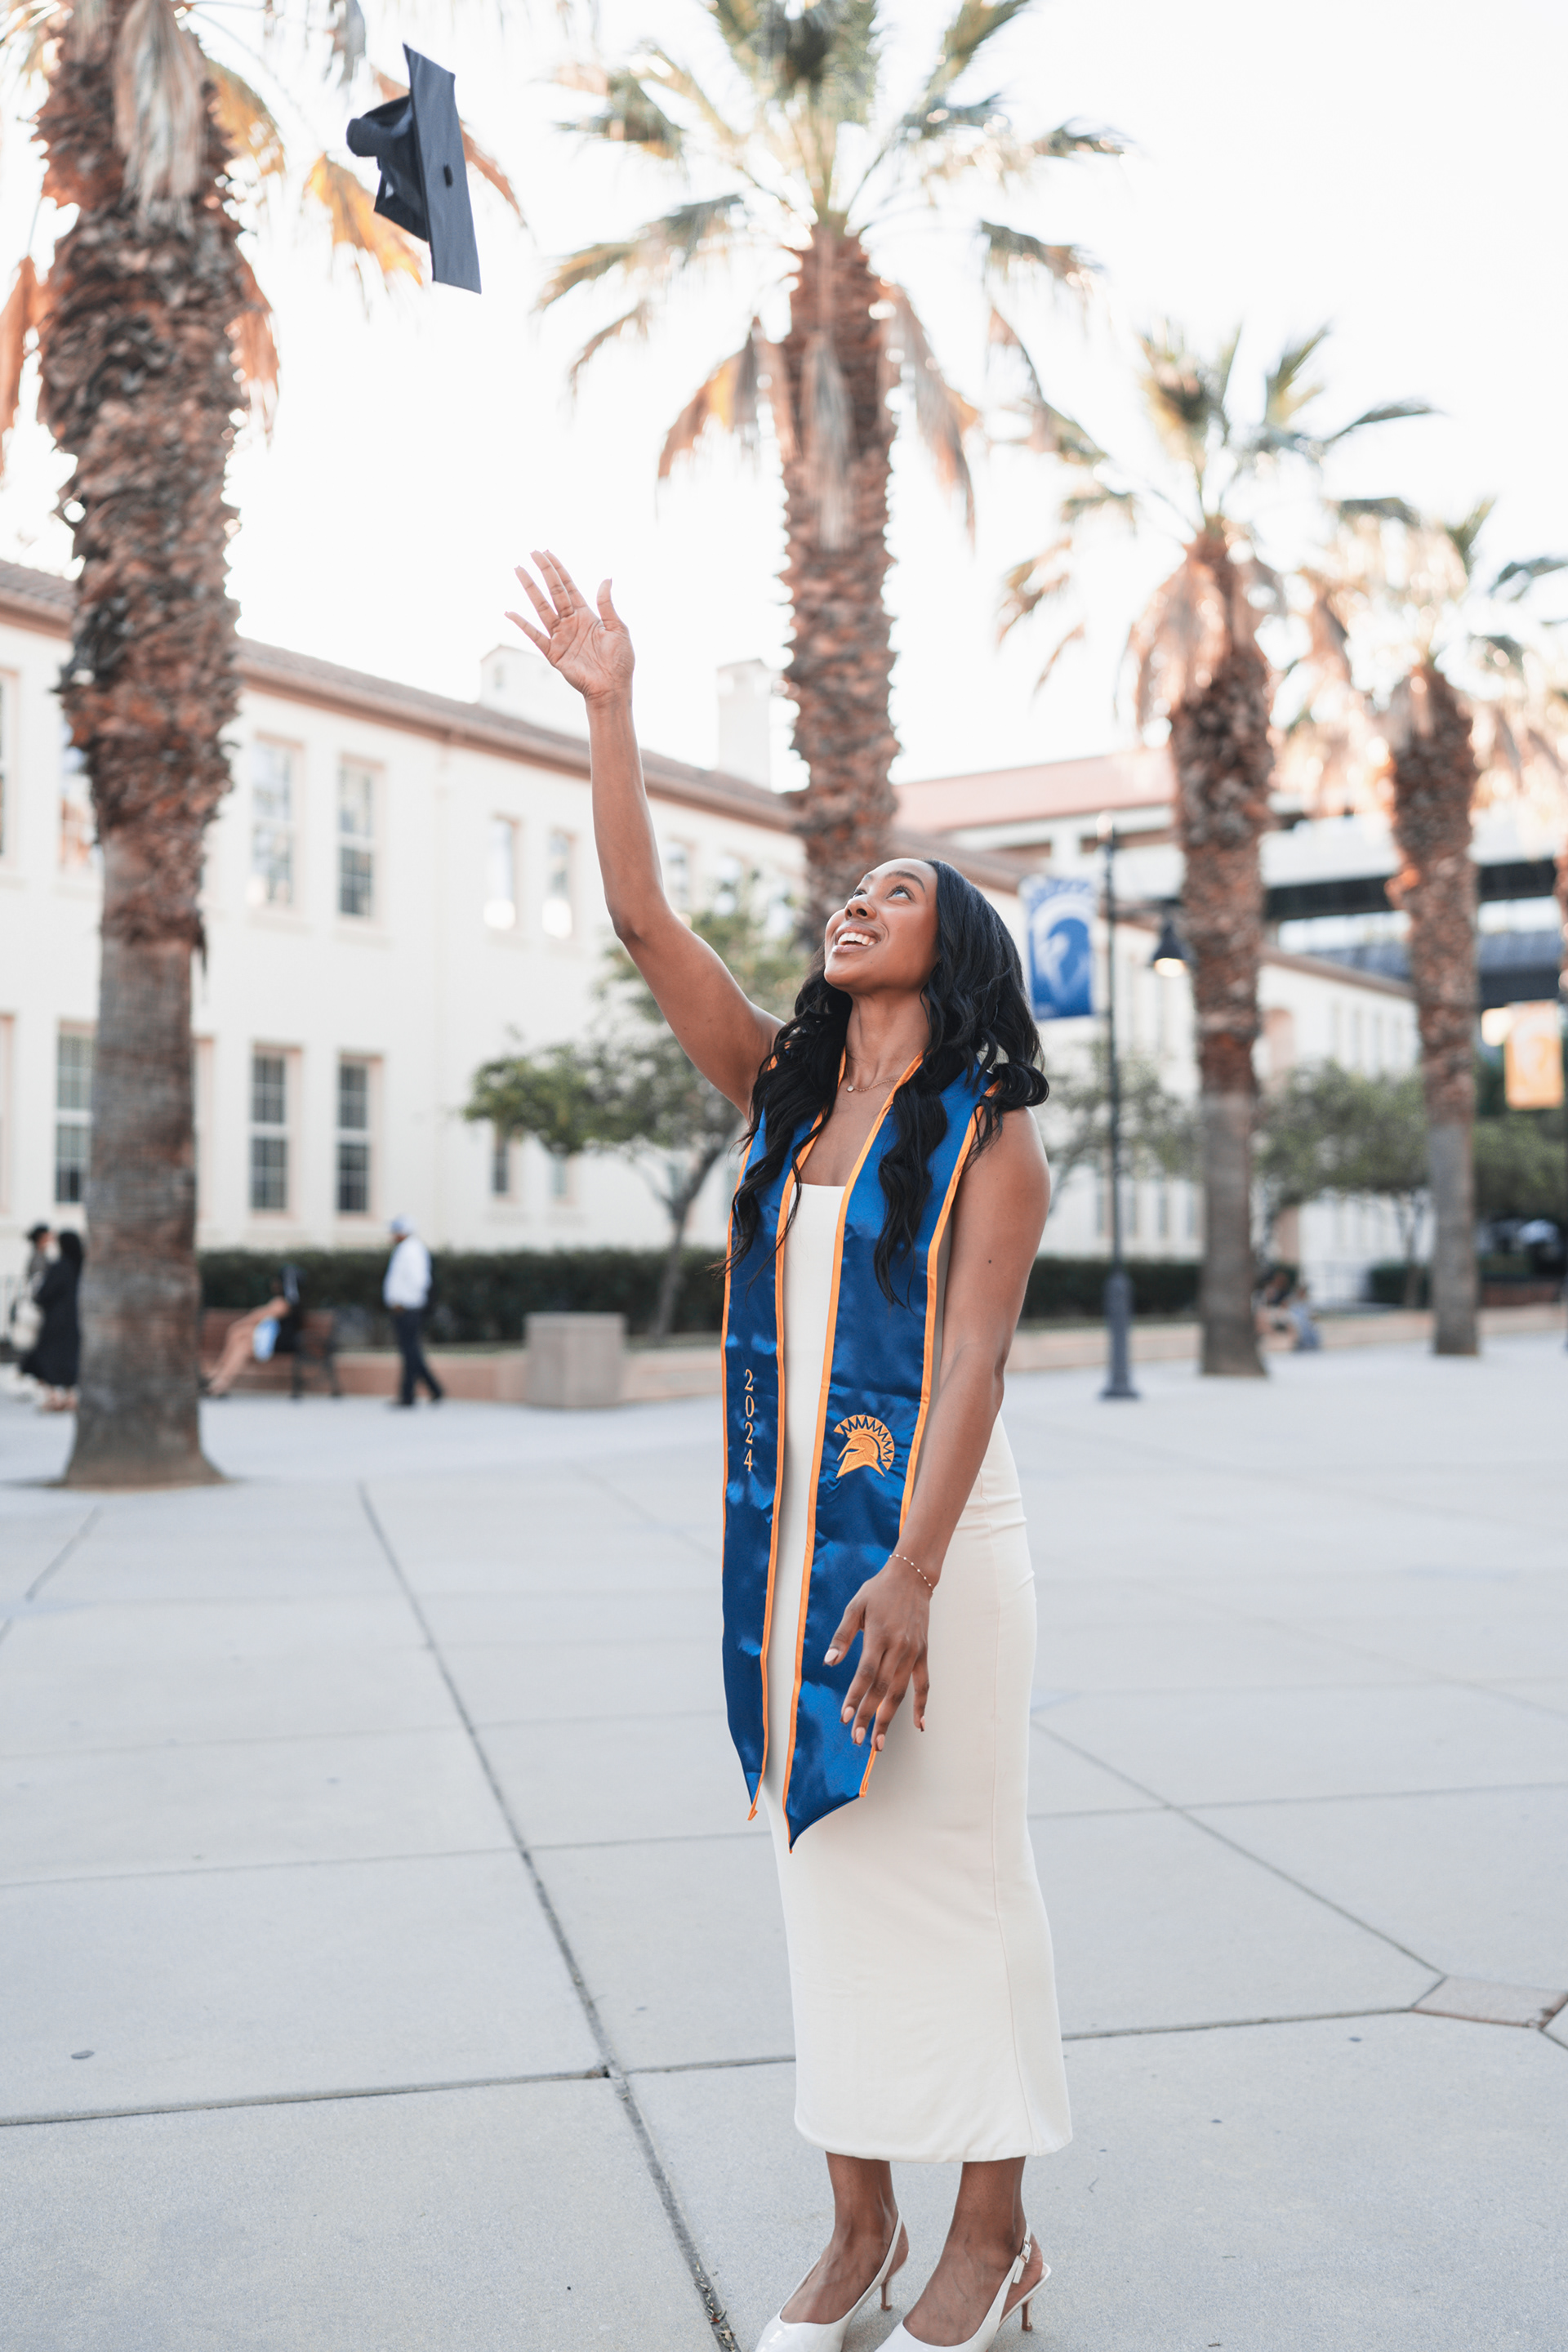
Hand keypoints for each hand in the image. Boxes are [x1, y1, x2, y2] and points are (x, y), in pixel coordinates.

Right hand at [507, 550, 633, 703]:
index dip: (558, 569)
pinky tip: (510, 612)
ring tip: (518, 570)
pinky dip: (522, 624)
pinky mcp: (554, 653)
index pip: (568, 586)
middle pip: (553, 591)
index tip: (547, 552)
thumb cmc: (620, 662)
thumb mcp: (618, 629)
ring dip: (530, 588)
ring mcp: (560, 637)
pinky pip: (535, 636)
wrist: (613, 689)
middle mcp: (571, 622)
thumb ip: (608, 605)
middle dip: (543, 571)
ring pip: (542, 607)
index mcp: (587, 615)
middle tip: (531, 552)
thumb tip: (606, 578)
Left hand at [825, 1558, 931, 1751]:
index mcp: (879, 1636)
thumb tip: (829, 1662)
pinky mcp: (923, 1654)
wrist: (912, 1578)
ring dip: (889, 1718)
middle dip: (869, 1716)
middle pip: (882, 1689)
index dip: (856, 1697)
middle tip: (858, 1739)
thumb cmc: (878, 1592)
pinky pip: (924, 1684)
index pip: (866, 1674)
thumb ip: (843, 1636)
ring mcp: (913, 1653)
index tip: (847, 1718)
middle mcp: (898, 1647)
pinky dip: (921, 1706)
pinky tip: (918, 1726)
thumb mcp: (855, 1607)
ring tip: (878, 1742)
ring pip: (901, 1692)